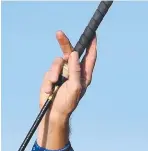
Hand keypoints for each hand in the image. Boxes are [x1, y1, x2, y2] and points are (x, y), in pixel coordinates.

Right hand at [38, 30, 96, 148]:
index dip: (91, 45)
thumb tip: (74, 54)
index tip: (93, 34)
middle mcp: (74, 71)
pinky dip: (48, 80)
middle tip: (59, 33)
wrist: (53, 113)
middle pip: (71, 52)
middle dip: (64, 43)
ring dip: (54, 73)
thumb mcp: (75, 87)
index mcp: (84, 74)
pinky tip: (50, 90)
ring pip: (58, 61)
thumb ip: (75, 70)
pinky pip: (49, 70)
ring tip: (54, 85)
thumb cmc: (68, 103)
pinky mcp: (52, 75)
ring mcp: (63, 72)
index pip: (89, 57)